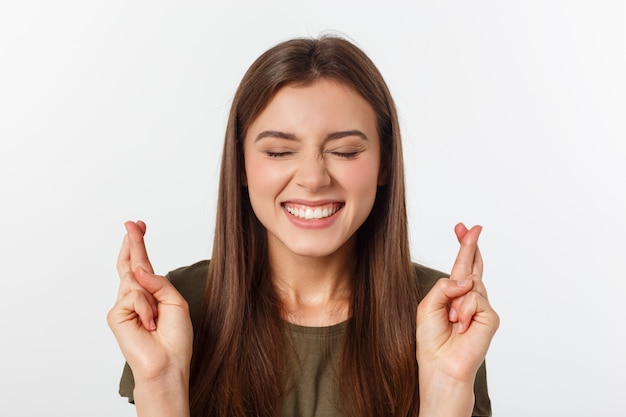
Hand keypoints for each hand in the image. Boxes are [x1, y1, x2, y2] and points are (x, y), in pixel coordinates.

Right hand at [107, 221, 192, 382]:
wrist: (168, 363)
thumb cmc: (175, 337)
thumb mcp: (175, 302)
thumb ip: (159, 282)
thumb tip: (138, 269)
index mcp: (150, 294)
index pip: (142, 265)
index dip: (139, 245)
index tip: (138, 226)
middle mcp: (134, 297)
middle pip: (130, 264)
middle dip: (133, 243)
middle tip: (133, 223)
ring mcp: (123, 305)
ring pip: (136, 280)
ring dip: (151, 297)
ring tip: (156, 319)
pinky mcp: (116, 314)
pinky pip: (134, 296)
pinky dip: (146, 307)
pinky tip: (149, 324)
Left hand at [415, 223, 498, 414]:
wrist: (441, 366)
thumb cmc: (432, 340)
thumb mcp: (428, 306)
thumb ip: (444, 286)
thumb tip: (468, 280)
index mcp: (453, 294)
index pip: (460, 266)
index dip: (463, 246)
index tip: (463, 228)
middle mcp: (469, 298)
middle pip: (473, 266)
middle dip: (470, 245)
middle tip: (472, 226)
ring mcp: (481, 307)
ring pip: (470, 284)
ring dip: (456, 301)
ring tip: (452, 322)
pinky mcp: (490, 317)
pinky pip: (475, 299)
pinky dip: (464, 311)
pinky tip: (462, 326)